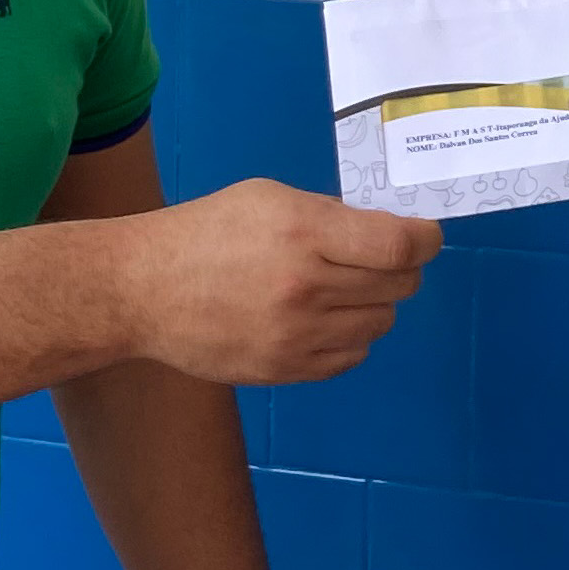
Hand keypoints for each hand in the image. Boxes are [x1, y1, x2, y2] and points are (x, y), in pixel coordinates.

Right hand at [116, 180, 439, 384]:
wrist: (142, 291)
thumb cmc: (207, 232)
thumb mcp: (269, 199)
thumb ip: (331, 215)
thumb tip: (387, 232)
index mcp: (304, 233)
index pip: (400, 246)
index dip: (426, 241)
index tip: (424, 237)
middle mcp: (307, 287)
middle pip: (399, 285)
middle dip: (398, 269)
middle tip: (375, 260)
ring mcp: (297, 335)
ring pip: (380, 323)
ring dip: (372, 304)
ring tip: (339, 289)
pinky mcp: (286, 370)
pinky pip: (352, 357)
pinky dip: (349, 337)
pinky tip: (322, 319)